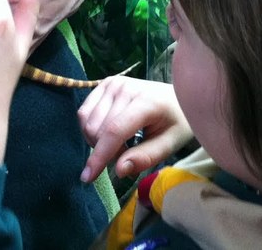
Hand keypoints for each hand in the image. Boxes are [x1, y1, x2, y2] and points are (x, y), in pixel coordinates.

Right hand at [77, 76, 192, 183]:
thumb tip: (119, 170)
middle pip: (98, 129)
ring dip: (97, 141)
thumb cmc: (176, 122)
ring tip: (120, 143)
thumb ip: (145, 157)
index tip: (88, 178)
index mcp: (145, 101)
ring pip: (87, 122)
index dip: (100, 156)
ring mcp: (113, 83)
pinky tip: (108, 133)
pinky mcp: (105, 84)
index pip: (114, 131)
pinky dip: (91, 129)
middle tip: (127, 154)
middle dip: (106, 151)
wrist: (176, 96)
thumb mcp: (170, 144)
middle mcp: (124, 88)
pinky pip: (84, 112)